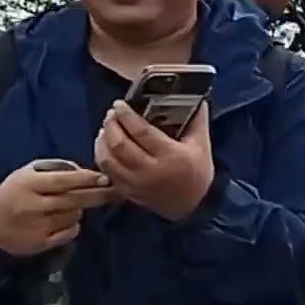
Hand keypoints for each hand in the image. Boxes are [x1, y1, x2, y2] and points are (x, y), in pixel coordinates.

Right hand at [0, 160, 115, 257]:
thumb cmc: (16, 192)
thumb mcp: (29, 173)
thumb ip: (57, 168)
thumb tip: (87, 171)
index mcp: (29, 184)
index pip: (64, 180)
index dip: (87, 179)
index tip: (106, 178)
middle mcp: (32, 205)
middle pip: (74, 200)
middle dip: (99, 195)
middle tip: (117, 192)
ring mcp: (36, 226)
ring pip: (74, 216)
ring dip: (80, 210)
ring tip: (69, 207)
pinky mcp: (39, 244)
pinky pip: (70, 233)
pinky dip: (73, 227)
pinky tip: (65, 222)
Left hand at [95, 101, 214, 221]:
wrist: (193, 206)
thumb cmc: (198, 172)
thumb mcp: (202, 144)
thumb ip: (197, 120)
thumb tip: (196, 97)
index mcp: (170, 155)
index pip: (141, 131)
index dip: (127, 116)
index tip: (119, 104)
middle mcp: (150, 170)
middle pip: (120, 145)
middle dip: (111, 126)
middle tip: (110, 114)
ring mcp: (136, 183)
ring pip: (108, 160)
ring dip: (101, 141)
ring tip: (105, 128)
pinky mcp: (127, 192)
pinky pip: (107, 173)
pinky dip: (101, 157)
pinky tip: (104, 147)